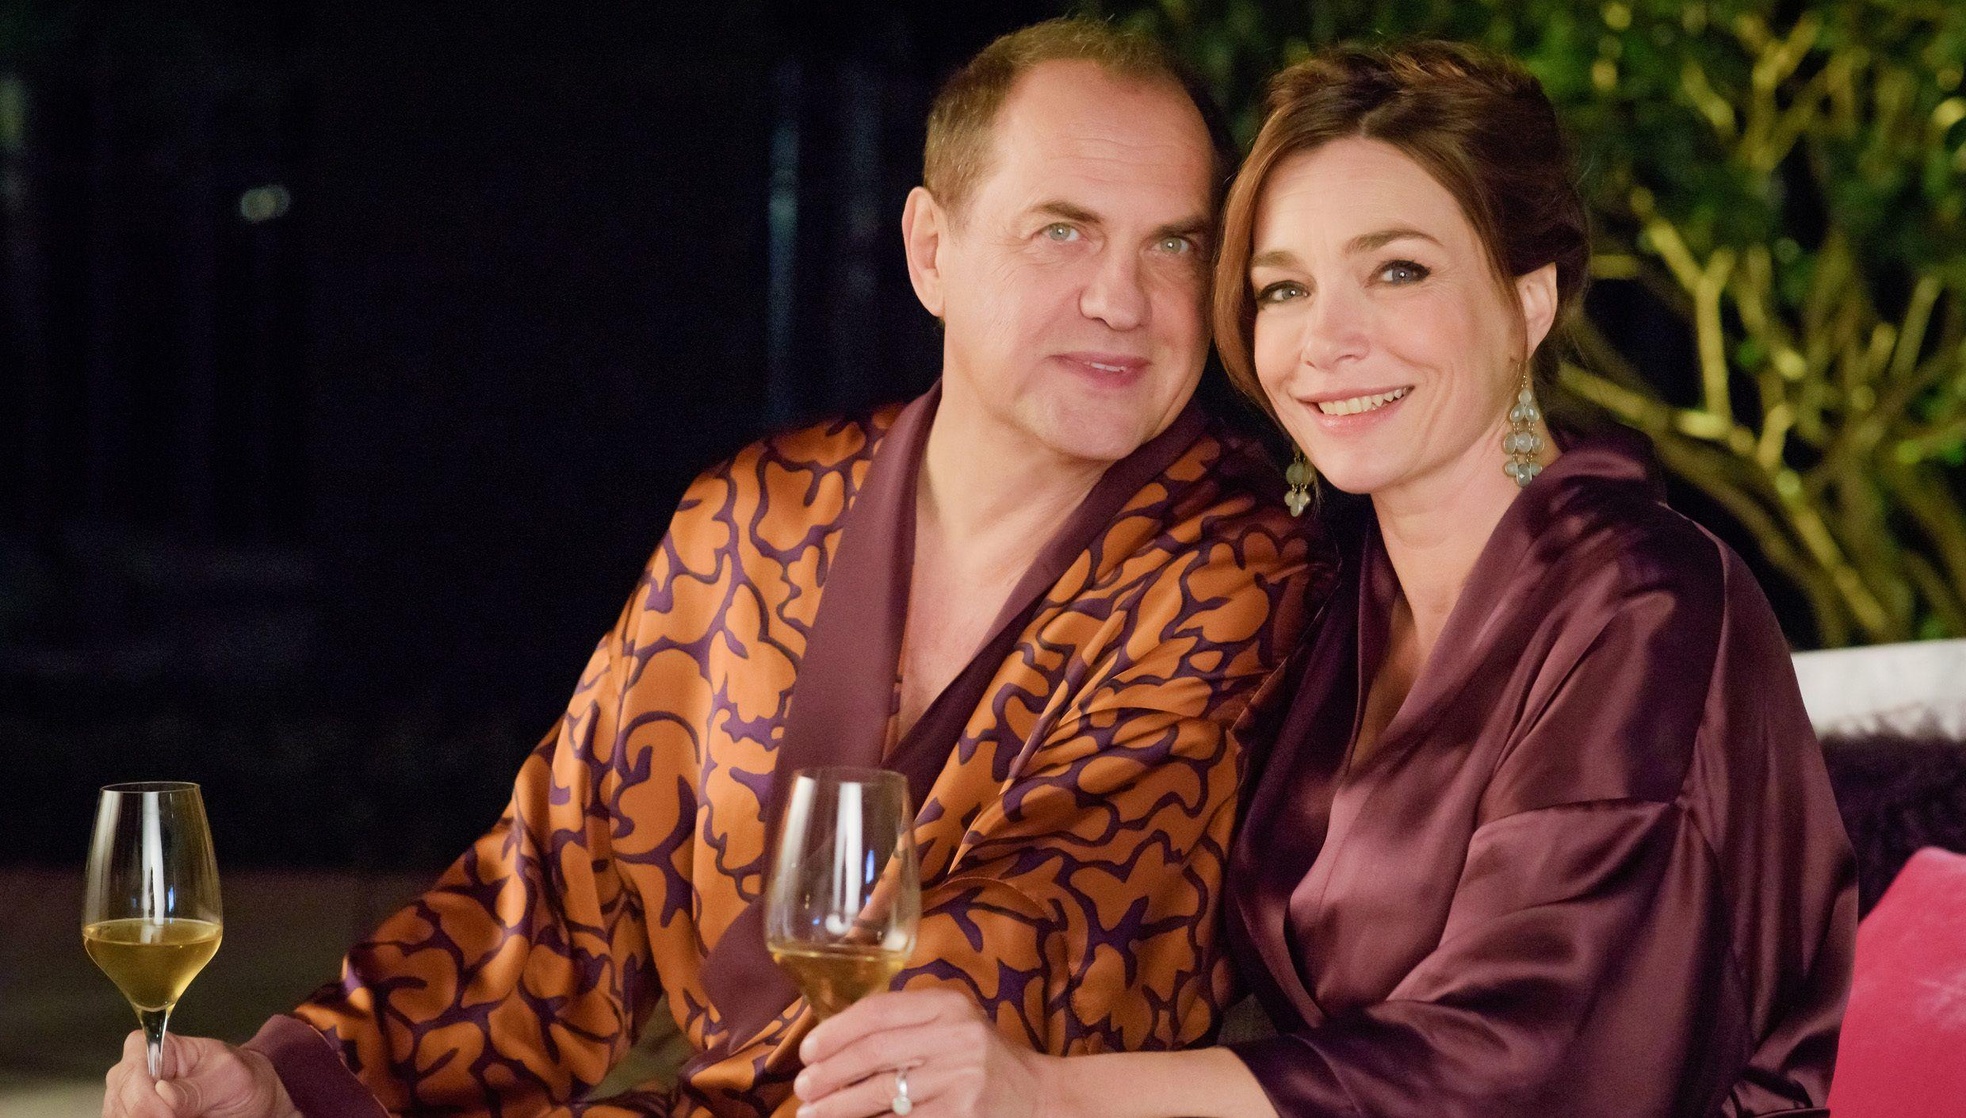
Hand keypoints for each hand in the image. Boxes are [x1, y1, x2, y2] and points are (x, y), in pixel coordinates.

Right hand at [103, 1031, 298, 1117]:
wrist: (248, 1098)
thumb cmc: (239, 1078)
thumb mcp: (230, 1078)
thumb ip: (197, 1087)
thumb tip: (161, 1093)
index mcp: (160, 1048)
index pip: (134, 1070)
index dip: (145, 1098)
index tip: (168, 1115)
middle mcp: (135, 1072)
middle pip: (121, 1099)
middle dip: (147, 1115)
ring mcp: (128, 1098)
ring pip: (120, 1115)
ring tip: (188, 1116)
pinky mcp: (131, 1115)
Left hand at [793, 989, 1055, 1117]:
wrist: (1038, 1096)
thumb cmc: (980, 1058)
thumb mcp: (951, 1023)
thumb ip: (904, 1022)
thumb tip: (830, 1043)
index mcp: (948, 1005)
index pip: (878, 1011)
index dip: (834, 1031)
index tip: (807, 1051)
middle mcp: (956, 1036)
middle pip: (874, 1053)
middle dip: (829, 1074)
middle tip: (803, 1089)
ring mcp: (961, 1079)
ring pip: (881, 1094)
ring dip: (838, 1108)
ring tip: (813, 1114)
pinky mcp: (962, 1116)